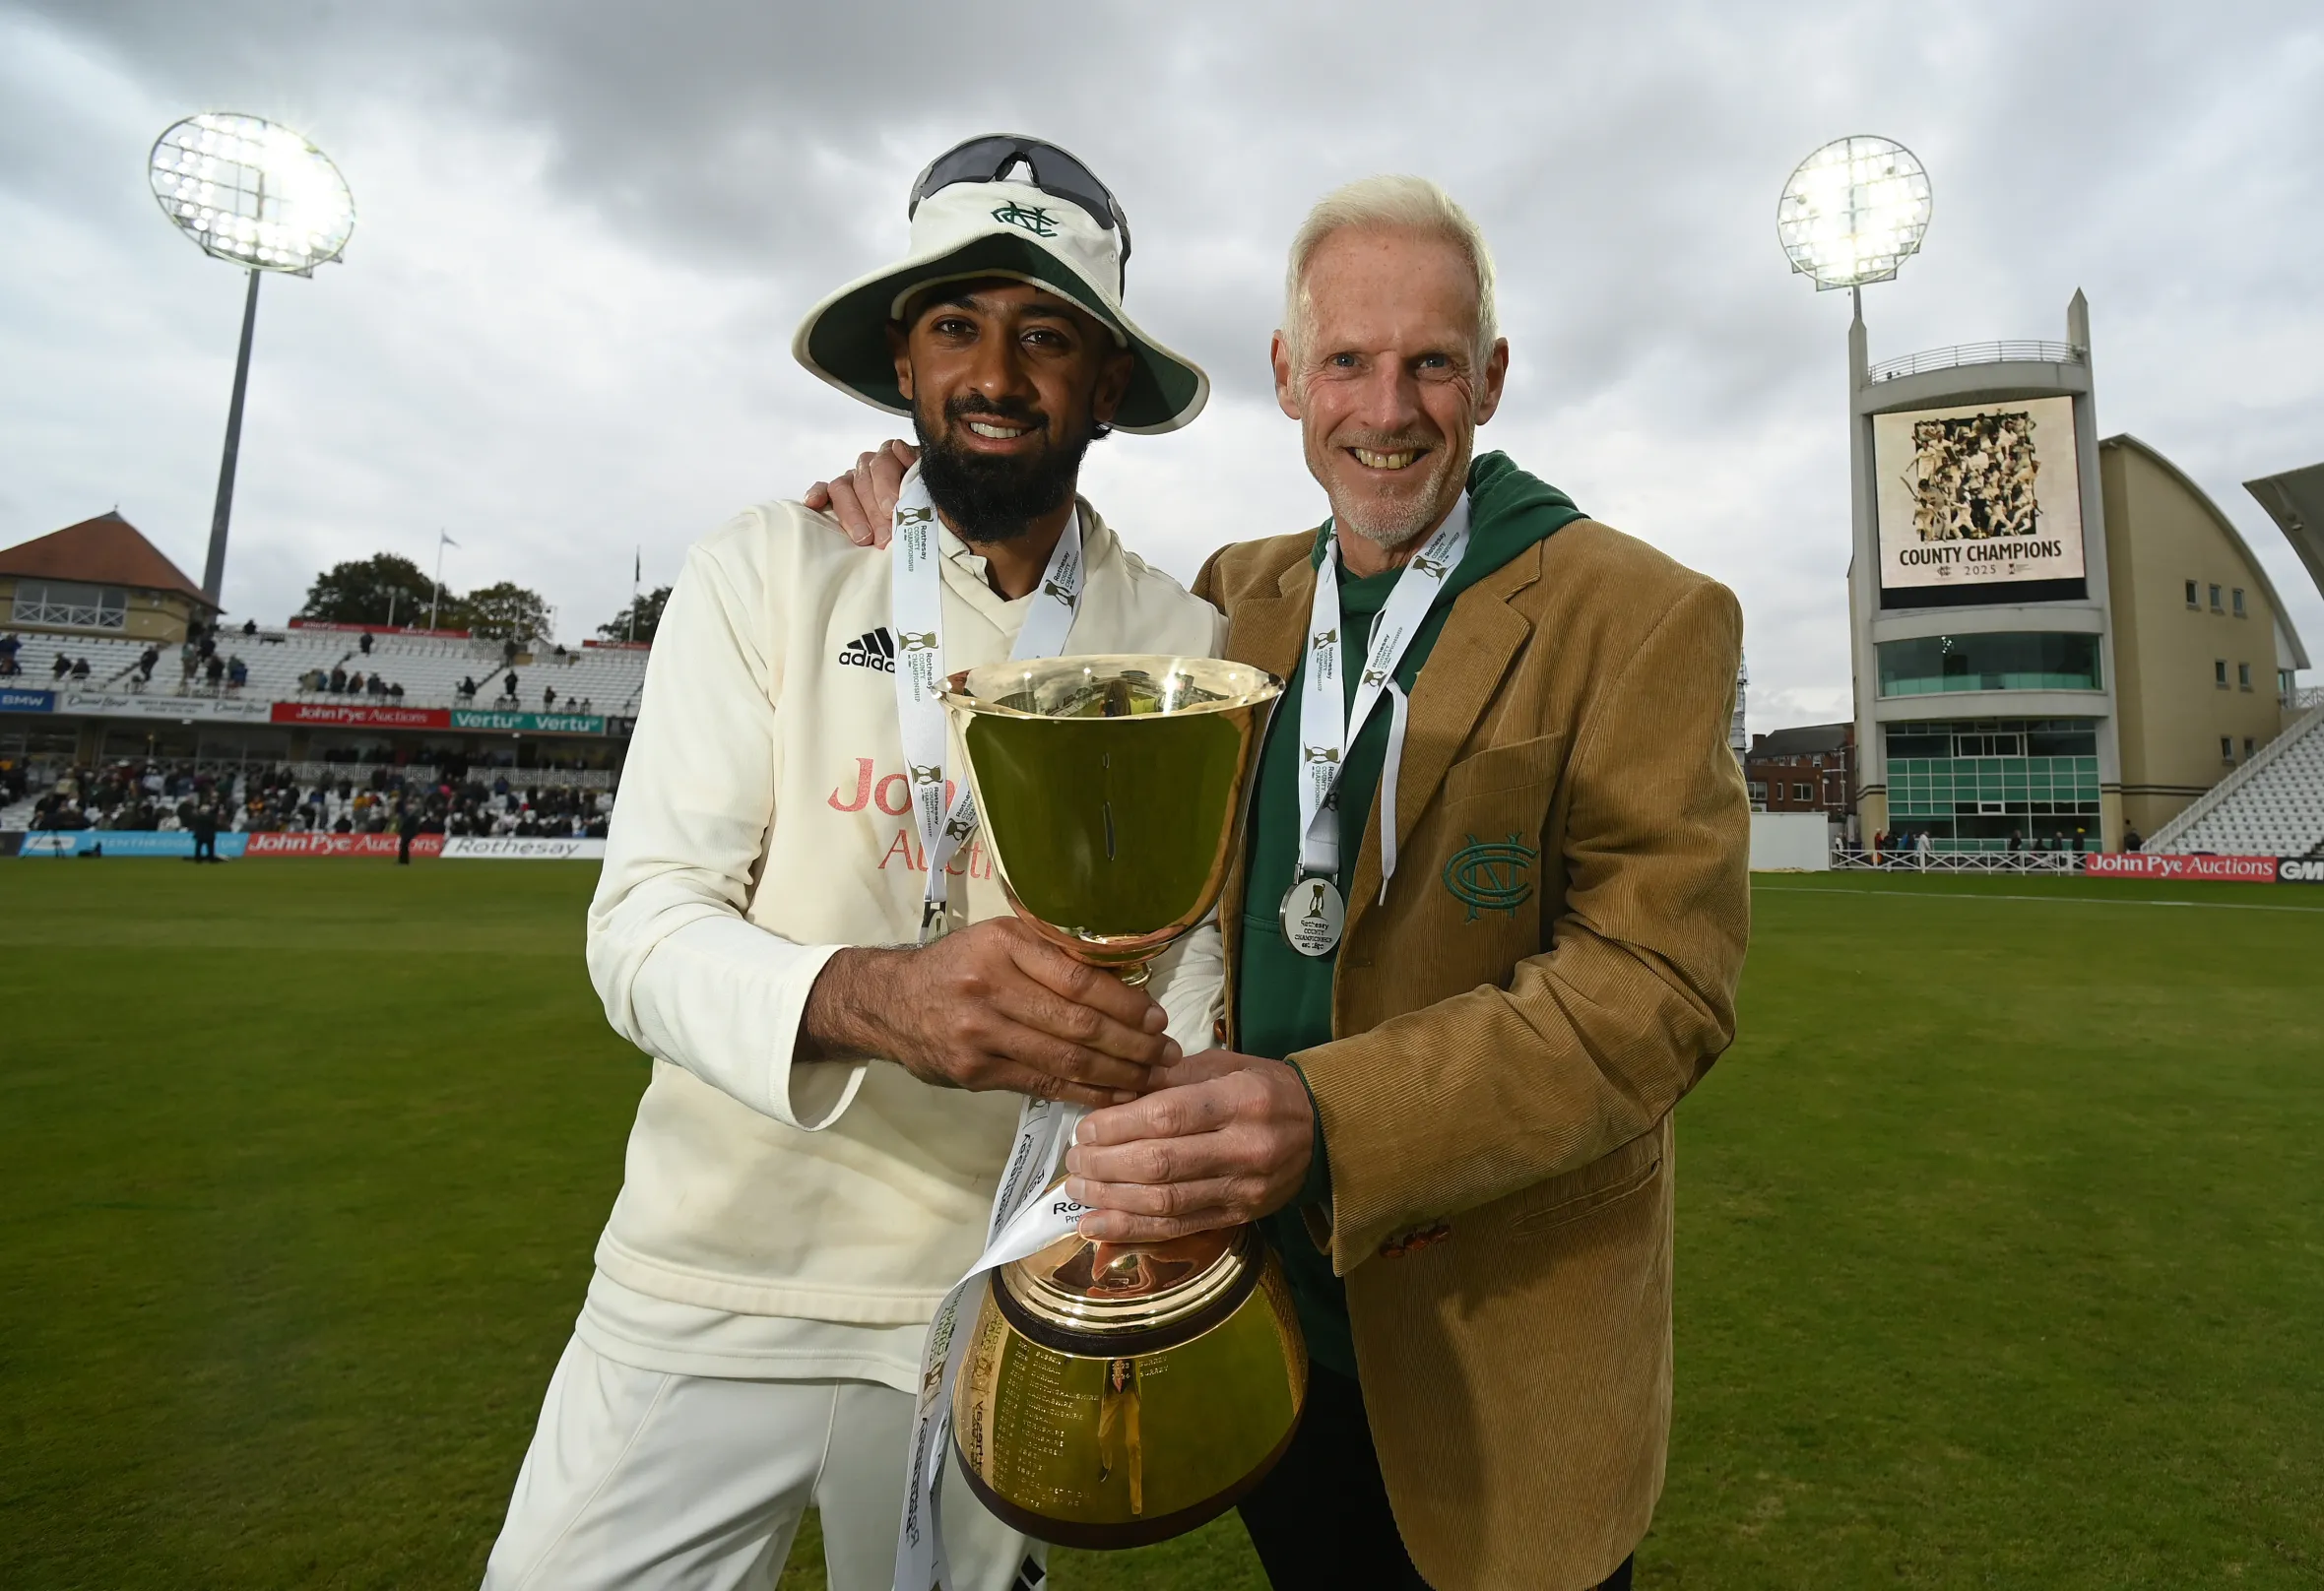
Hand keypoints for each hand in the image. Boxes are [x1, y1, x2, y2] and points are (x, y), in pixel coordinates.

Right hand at [798, 917, 1177, 1106]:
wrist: (889, 1002)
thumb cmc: (958, 966)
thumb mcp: (999, 940)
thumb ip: (1051, 955)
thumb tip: (1126, 981)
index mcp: (1004, 945)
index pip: (1078, 979)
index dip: (1125, 1004)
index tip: (1158, 1018)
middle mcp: (990, 988)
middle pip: (1077, 1025)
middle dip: (1132, 1044)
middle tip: (1168, 1055)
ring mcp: (980, 1034)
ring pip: (1063, 1061)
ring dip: (1117, 1074)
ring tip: (1152, 1079)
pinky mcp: (975, 1071)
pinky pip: (1042, 1085)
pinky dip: (1084, 1093)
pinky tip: (1114, 1096)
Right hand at [803, 439, 917, 546]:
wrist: (923, 518)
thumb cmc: (926, 502)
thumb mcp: (927, 485)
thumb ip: (918, 472)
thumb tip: (899, 450)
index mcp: (893, 456)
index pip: (883, 463)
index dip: (886, 486)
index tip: (892, 510)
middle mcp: (869, 464)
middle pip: (863, 481)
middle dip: (874, 512)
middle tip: (885, 538)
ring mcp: (852, 479)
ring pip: (842, 488)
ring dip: (852, 514)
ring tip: (863, 538)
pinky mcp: (836, 494)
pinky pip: (823, 489)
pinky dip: (817, 494)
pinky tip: (813, 503)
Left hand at [1062, 1050, 1314, 1239]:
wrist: (1325, 1132)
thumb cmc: (1265, 1089)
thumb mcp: (1225, 1066)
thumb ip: (1171, 1078)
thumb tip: (1112, 1095)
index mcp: (1241, 1099)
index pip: (1168, 1117)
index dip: (1117, 1126)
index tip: (1084, 1130)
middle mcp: (1245, 1147)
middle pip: (1161, 1163)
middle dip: (1106, 1165)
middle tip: (1073, 1160)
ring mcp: (1243, 1189)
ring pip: (1165, 1202)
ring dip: (1111, 1199)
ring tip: (1078, 1189)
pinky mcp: (1239, 1217)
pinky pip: (1178, 1229)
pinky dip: (1131, 1230)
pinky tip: (1096, 1226)